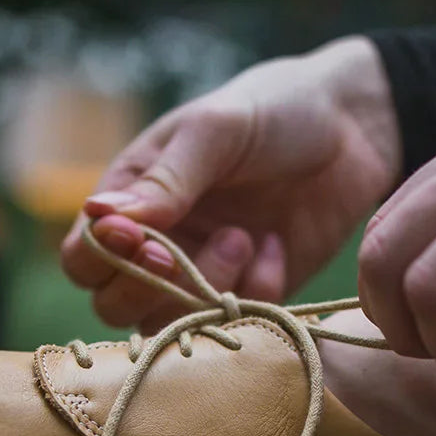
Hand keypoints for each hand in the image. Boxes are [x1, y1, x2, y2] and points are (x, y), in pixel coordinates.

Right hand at [61, 37, 399, 330]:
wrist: (354, 128)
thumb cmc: (274, 110)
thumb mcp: (215, 131)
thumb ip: (164, 181)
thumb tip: (98, 216)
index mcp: (132, 198)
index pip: (82, 257)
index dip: (103, 261)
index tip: (145, 240)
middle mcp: (159, 244)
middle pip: (113, 305)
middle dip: (154, 286)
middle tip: (206, 241)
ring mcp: (203, 275)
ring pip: (173, 324)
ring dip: (206, 292)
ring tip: (246, 238)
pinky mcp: (252, 296)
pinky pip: (235, 323)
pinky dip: (257, 293)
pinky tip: (277, 246)